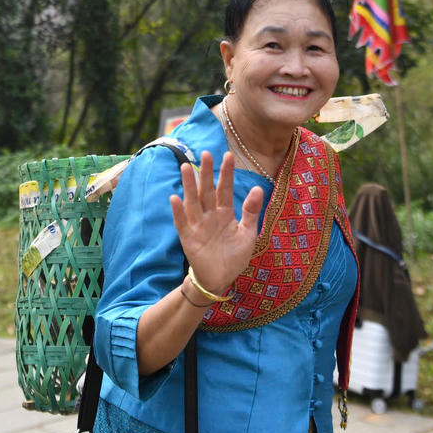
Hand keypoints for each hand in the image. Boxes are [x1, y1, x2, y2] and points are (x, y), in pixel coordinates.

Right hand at [169, 151, 263, 295]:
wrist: (221, 280)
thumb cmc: (234, 257)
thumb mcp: (248, 233)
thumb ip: (251, 211)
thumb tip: (257, 188)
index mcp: (224, 213)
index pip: (224, 189)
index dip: (226, 173)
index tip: (228, 155)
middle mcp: (209, 216)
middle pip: (207, 190)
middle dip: (207, 173)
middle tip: (206, 153)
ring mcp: (198, 226)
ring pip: (193, 202)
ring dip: (189, 186)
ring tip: (187, 167)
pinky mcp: (188, 238)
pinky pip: (182, 223)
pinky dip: (178, 212)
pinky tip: (175, 198)